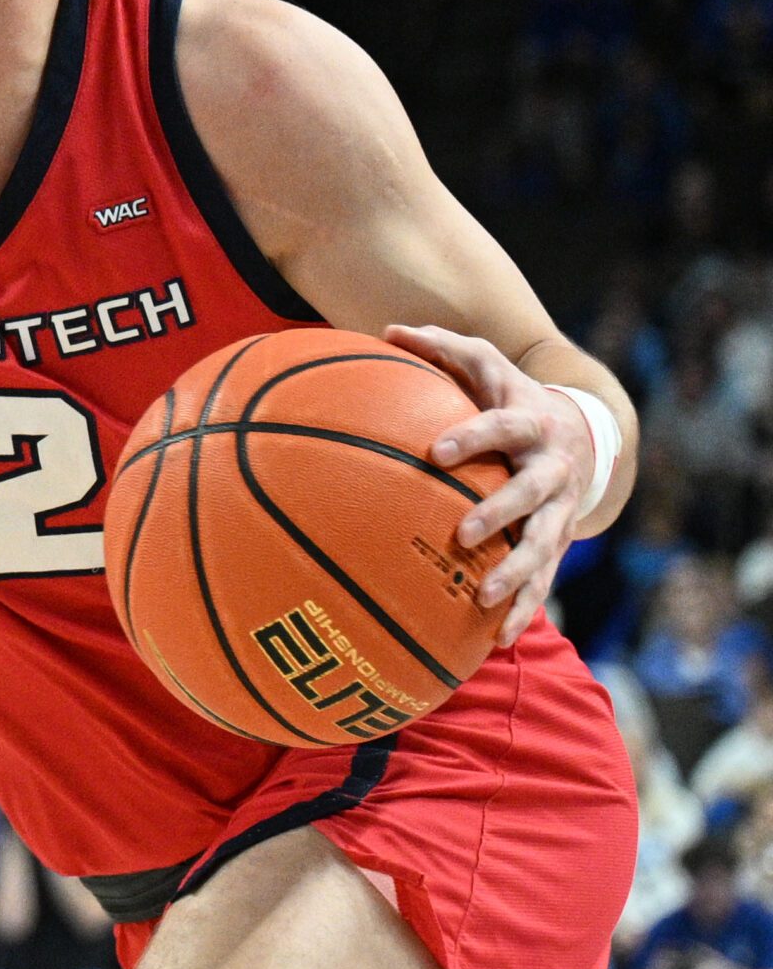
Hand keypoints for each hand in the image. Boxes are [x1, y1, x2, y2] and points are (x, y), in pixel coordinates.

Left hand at [384, 324, 595, 646]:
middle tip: (464, 534)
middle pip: (531, 493)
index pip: (502, 426)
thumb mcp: (485, 366)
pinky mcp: (557, 543)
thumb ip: (441, 348)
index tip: (437, 450)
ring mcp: (559, 510)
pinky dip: (525, 607)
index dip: (473, 437)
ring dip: (519, 573)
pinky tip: (500, 637)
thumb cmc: (510, 397)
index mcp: (530, 422)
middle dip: (501, 512)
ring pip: (545, 544)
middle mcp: (551, 469)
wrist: (581, 435)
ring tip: (486, 598)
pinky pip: (544, 580)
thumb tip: (387, 331)